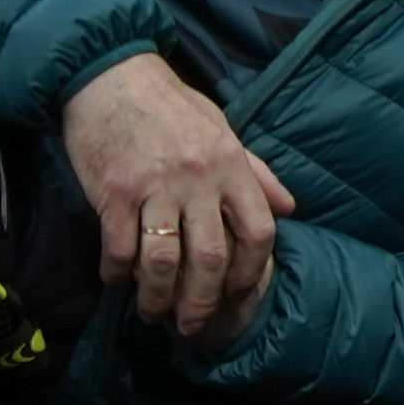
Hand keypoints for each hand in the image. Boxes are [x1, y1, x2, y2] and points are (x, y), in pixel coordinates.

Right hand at [61, 47, 293, 349]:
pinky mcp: (113, 192)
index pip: (258, 230)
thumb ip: (256, 173)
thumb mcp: (224, 130)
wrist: (113, 78)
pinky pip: (118, 247)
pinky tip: (117, 281)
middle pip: (211, 257)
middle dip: (203, 302)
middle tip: (192, 326)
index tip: (238, 294)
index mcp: (231, 165)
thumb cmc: (172, 106)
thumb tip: (290, 208)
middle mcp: (198, 179)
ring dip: (157, 298)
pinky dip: (117, 273)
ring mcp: (155, 187)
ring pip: (163, 261)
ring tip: (152, 314)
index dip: (251, 270)